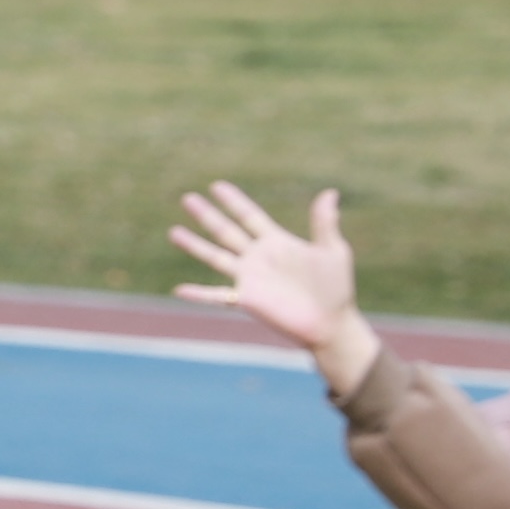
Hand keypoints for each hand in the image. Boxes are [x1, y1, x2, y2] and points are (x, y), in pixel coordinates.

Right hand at [167, 183, 382, 399]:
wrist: (331, 322)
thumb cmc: (335, 287)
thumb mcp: (333, 250)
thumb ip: (324, 223)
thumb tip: (329, 192)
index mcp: (277, 242)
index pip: (250, 216)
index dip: (234, 201)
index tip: (216, 186)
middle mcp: (258, 257)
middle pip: (226, 231)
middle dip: (207, 215)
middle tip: (188, 198)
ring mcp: (249, 278)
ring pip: (215, 256)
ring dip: (195, 245)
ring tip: (173, 231)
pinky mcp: (246, 299)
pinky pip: (217, 295)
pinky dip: (199, 293)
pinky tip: (179, 290)